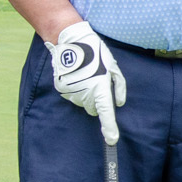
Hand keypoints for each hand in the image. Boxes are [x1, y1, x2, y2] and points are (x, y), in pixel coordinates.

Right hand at [52, 21, 126, 143]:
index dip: (109, 128)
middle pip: (93, 109)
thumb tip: (119, 103)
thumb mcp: (113, 67)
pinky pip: (72, 96)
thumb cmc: (95, 52)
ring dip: (85, 93)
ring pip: (82, 102)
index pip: (106, 114)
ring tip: (85, 74)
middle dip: (96, 101)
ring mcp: (71, 93)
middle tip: (97, 83)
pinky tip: (76, 75)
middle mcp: (85, 94)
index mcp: (100, 89)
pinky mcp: (61, 89)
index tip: (112, 140)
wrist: (70, 42)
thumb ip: (119, 87)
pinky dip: (75, 89)